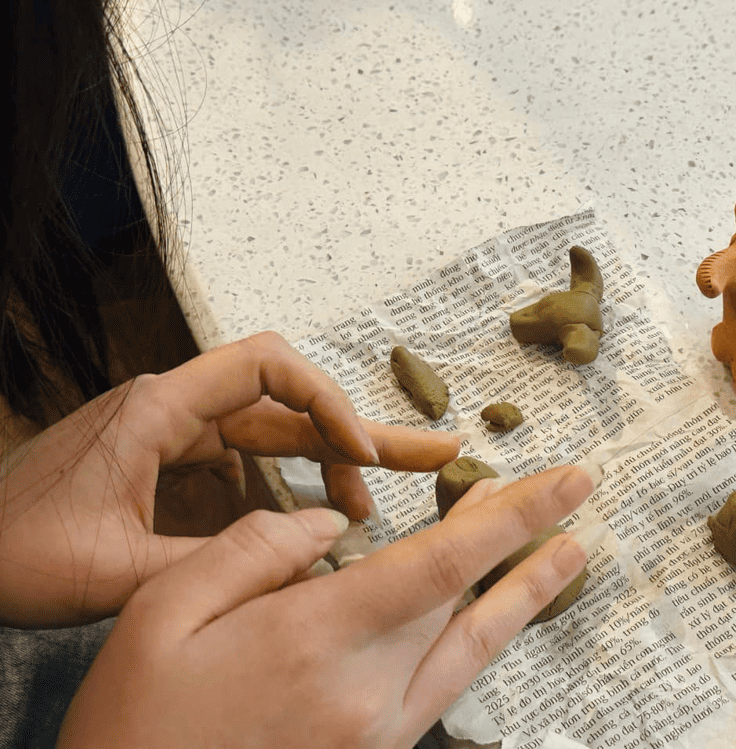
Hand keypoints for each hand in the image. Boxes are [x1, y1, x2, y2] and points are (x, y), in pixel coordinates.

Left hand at [0, 331, 458, 626]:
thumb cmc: (11, 551)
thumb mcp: (118, 572)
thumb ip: (220, 561)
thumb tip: (315, 551)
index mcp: (158, 410)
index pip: (268, 368)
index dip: (328, 404)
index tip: (361, 457)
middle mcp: (171, 410)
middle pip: (287, 403)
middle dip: (359, 432)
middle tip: (431, 451)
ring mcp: (167, 434)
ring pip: (270, 433)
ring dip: (324, 464)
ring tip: (369, 506)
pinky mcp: (161, 460)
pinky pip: (240, 459)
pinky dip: (282, 483)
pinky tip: (304, 516)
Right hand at [57, 465, 591, 748]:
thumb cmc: (134, 724)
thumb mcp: (160, 614)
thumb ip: (251, 549)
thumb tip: (330, 525)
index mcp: (313, 640)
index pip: (440, 564)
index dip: (514, 518)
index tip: (570, 482)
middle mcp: (365, 692)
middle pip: (463, 598)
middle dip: (512, 537)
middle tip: (560, 491)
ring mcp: (377, 732)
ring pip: (470, 648)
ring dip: (524, 594)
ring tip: (571, 554)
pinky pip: (444, 686)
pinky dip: (477, 640)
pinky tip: (488, 618)